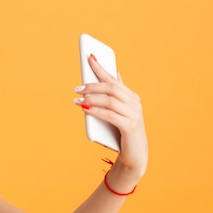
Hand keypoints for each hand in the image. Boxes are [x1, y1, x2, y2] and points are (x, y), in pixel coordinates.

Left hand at [75, 55, 148, 188]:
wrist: (135, 155)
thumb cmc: (123, 133)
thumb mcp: (118, 112)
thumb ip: (114, 97)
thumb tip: (111, 76)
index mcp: (131, 97)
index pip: (114, 78)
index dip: (101, 67)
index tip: (89, 57)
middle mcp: (134, 103)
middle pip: (111, 88)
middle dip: (93, 85)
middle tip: (77, 88)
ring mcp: (134, 114)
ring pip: (110, 100)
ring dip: (92, 98)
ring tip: (77, 100)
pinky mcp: (129, 127)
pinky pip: (111, 116)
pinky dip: (97, 111)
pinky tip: (86, 110)